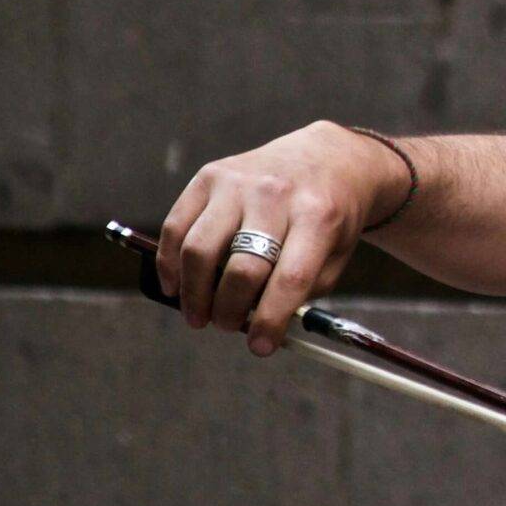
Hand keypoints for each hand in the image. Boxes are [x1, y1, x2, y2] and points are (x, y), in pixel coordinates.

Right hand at [155, 121, 404, 355]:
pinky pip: (176, 226)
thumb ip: (304, 291)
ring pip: (199, 249)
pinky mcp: (210, 176)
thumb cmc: (330, 217)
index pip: (289, 279)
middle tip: (226, 326)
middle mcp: (276, 195)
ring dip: (194, 294)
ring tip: (199, 316)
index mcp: (318, 216)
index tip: (259, 347)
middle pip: (242, 268)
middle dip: (229, 310)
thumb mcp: (336, 253)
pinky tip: (174, 286)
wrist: (326, 158)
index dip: (270, 320)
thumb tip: (258, 328)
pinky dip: (169, 263)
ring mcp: (239, 182)